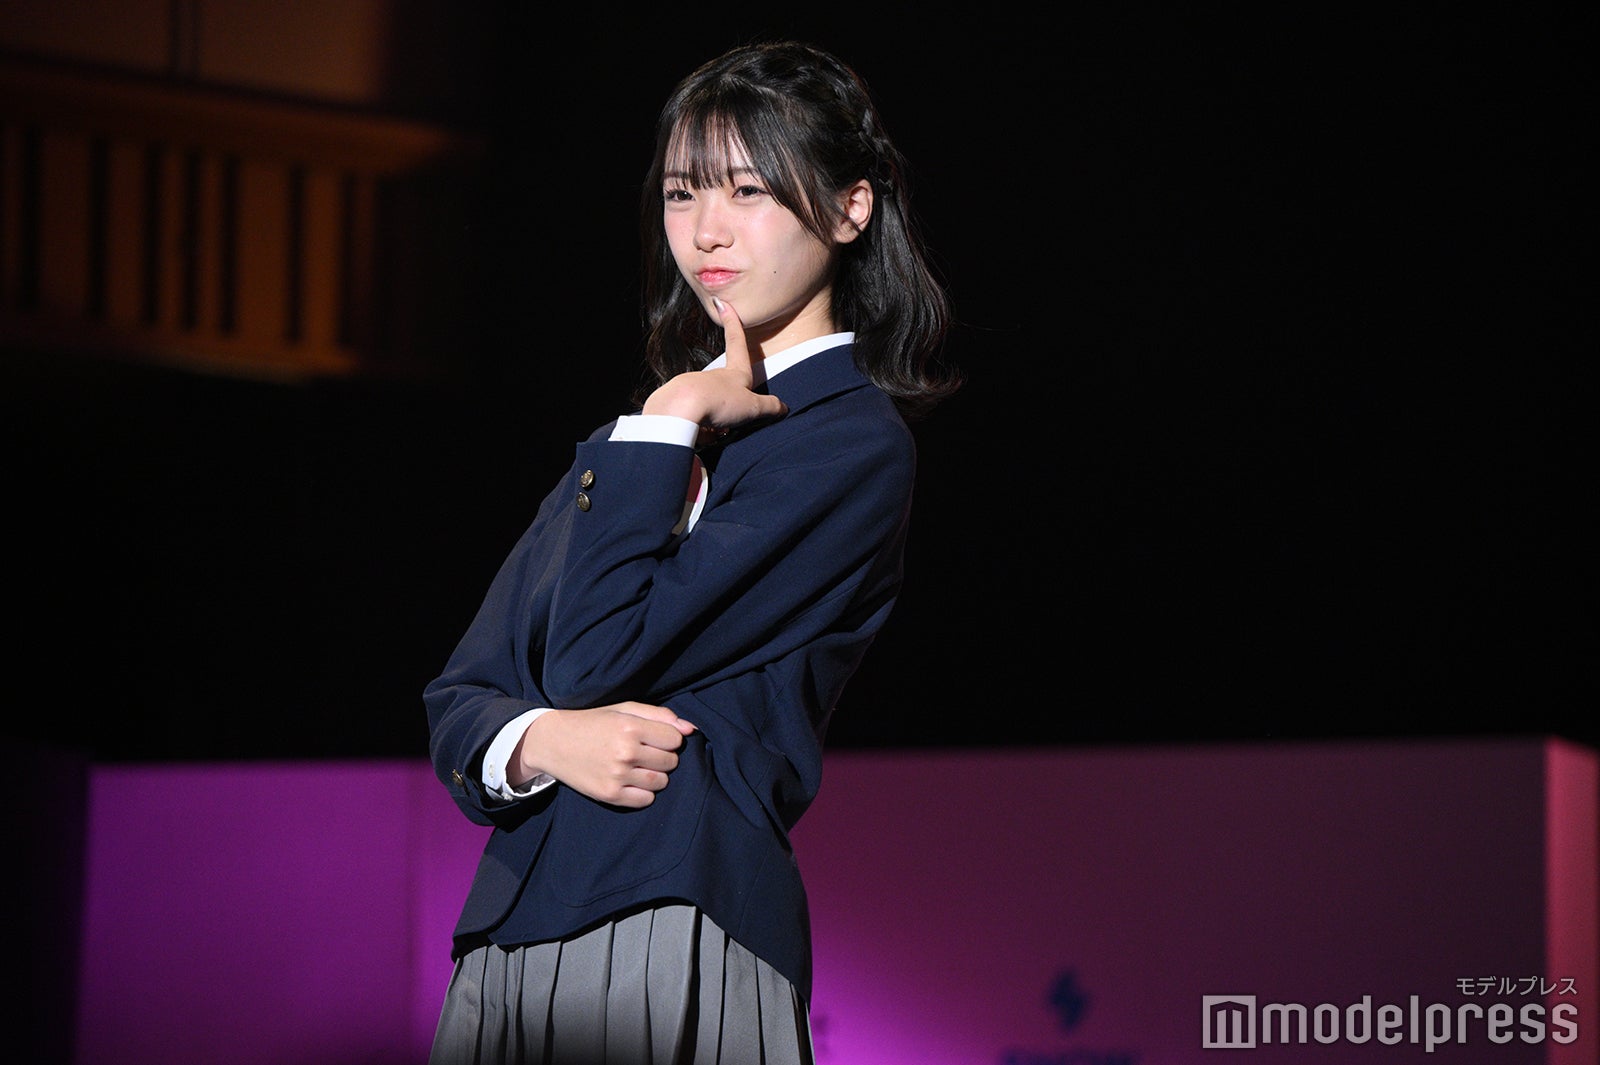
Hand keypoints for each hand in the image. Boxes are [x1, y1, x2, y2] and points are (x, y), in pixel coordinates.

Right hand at [513, 701, 696, 807]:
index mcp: (629, 727)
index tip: (654, 737)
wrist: (553, 742)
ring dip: (655, 775)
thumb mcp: (623, 709)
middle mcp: (625, 752)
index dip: (668, 738)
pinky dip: (644, 792)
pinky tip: (631, 780)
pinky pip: (646, 800)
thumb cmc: (593, 723)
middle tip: (644, 752)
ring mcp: (617, 776)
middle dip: (663, 756)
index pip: (675, 739)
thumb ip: (659, 715)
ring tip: (638, 766)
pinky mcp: (610, 795)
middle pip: (671, 761)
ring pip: (661, 782)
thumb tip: (691, 730)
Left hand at [640, 299, 787, 431]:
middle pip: (724, 387)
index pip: (736, 343)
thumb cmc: (717, 403)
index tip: (723, 303)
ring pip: (708, 405)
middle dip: (728, 406)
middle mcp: (711, 376)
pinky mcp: (675, 402)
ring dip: (713, 421)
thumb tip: (782, 407)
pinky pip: (691, 418)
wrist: (678, 411)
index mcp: (733, 373)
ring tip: (714, 432)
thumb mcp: (752, 407)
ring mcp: (691, 387)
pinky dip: (698, 428)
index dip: (733, 323)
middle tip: (730, 423)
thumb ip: (769, 407)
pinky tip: (699, 435)